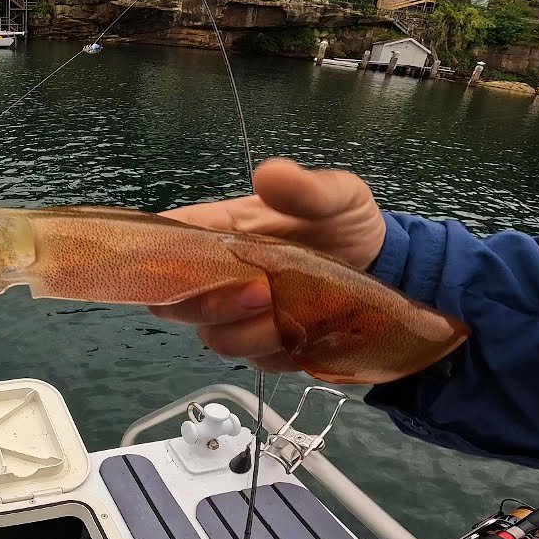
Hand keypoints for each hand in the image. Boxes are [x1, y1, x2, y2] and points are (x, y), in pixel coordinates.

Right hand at [152, 158, 385, 372]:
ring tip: (296, 313)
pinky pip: (257, 362)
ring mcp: (237, 318)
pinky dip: (283, 352)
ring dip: (255, 333)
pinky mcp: (263, 349)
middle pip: (174, 305)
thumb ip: (304, 188)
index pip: (163, 247)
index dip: (157, 262)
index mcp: (218, 234)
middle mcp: (217, 279)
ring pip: (218, 340)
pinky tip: (311, 333)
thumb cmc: (344, 223)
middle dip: (213, 305)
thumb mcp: (337, 194)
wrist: (381, 265)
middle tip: (262, 291)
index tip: (187, 269)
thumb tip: (269, 175)